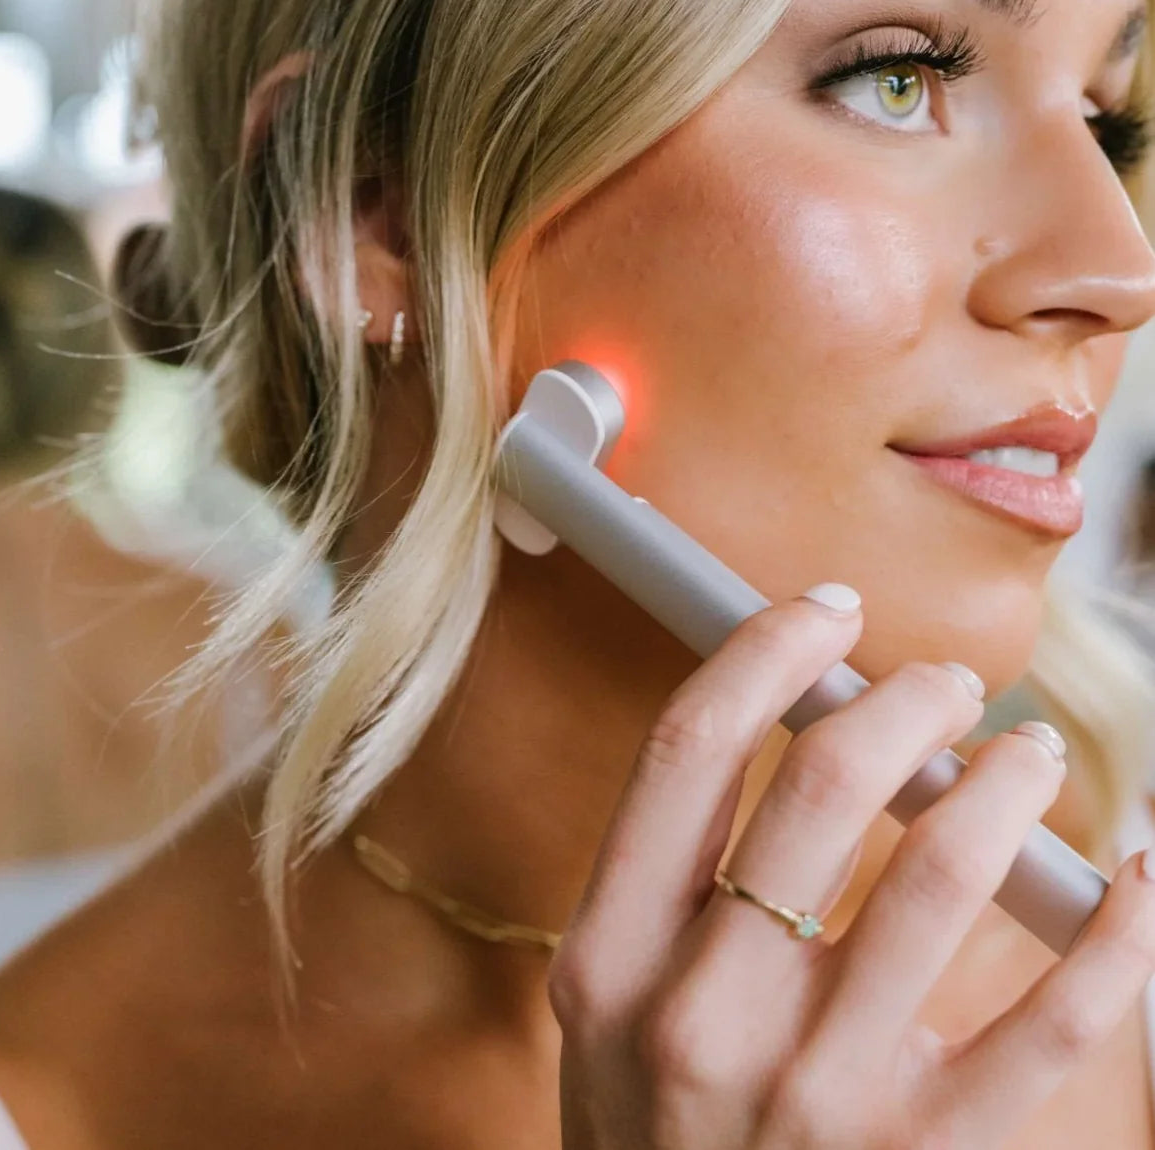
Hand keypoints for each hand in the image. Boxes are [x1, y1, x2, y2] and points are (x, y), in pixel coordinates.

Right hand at [551, 587, 1154, 1148]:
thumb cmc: (652, 1126)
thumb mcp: (612, 1000)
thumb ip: (670, 875)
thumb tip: (791, 721)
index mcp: (609, 957)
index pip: (690, 748)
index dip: (766, 651)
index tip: (826, 612)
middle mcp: (702, 1016)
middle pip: (826, 783)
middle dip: (906, 697)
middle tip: (943, 685)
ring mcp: (820, 1093)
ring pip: (948, 869)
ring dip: (1008, 777)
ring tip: (1030, 753)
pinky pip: (1061, 1017)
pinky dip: (1119, 923)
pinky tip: (1135, 871)